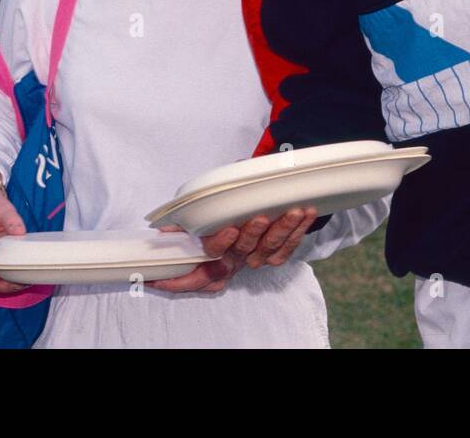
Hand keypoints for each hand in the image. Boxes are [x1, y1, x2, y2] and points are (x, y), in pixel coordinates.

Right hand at [148, 208, 317, 293]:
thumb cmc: (218, 212)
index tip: (228, 230)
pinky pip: (288, 247)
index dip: (219, 244)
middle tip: (260, 217)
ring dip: (282, 230)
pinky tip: (306, 213)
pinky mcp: (275, 254)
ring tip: (292, 212)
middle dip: (252, 234)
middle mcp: (233, 259)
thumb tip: (164, 230)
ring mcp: (256, 257)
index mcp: (212, 252)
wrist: (248, 211)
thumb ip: (183, 223)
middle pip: (242, 251)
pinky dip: (298, 230)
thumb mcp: (196, 216)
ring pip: (269, 248)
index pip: (209, 256)